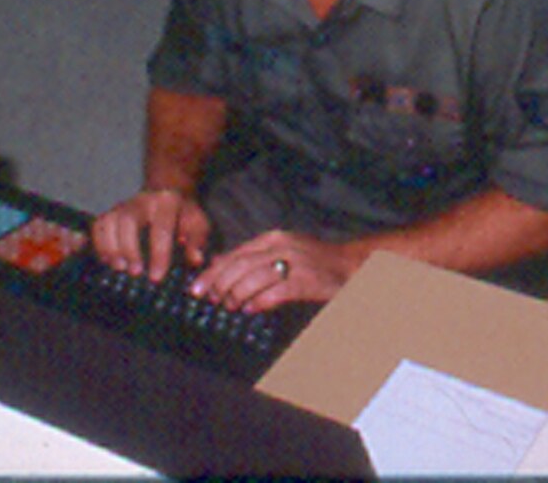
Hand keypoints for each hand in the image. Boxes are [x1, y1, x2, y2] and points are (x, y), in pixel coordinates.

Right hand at [90, 188, 210, 283]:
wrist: (168, 192)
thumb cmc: (183, 214)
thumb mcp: (198, 224)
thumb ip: (197, 241)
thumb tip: (195, 259)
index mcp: (167, 202)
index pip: (161, 228)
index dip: (158, 254)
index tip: (156, 277)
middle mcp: (142, 200)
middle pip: (128, 221)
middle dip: (129, 248)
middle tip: (134, 272)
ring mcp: (124, 204)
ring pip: (109, 221)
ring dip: (110, 247)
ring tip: (119, 268)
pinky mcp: (111, 212)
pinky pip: (98, 225)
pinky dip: (99, 244)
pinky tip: (106, 261)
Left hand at [188, 229, 358, 311]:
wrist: (349, 263)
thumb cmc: (312, 260)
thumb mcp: (280, 250)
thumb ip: (251, 257)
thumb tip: (217, 263)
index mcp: (272, 238)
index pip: (234, 254)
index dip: (212, 273)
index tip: (197, 288)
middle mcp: (280, 246)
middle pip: (238, 266)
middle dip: (218, 285)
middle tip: (210, 300)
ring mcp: (293, 263)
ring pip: (252, 279)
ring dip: (236, 296)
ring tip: (230, 307)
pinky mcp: (304, 281)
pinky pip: (273, 293)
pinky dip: (258, 302)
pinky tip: (250, 309)